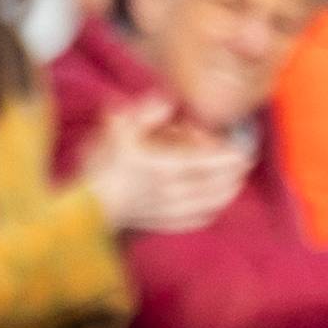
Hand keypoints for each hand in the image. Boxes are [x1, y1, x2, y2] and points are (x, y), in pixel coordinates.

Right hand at [83, 105, 256, 235]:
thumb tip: (168, 102)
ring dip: (227, 192)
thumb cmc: (100, 166)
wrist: (84, 208)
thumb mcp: (117, 129)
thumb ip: (145, 112)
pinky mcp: (163, 224)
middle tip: (242, 162)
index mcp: (164, 166)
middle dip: (233, 174)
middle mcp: (172, 191)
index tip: (242, 152)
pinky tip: (214, 205)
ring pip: (211, 204)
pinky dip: (211, 211)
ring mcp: (170, 211)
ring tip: (235, 182)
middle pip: (215, 185)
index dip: (227, 157)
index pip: (206, 162)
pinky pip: (196, 220)